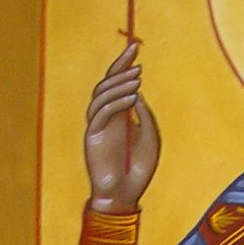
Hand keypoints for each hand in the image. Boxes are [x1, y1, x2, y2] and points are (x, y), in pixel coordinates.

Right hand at [84, 43, 160, 212]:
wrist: (125, 194)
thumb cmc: (139, 169)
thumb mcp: (150, 137)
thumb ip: (144, 115)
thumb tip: (136, 93)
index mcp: (120, 114)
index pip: (118, 83)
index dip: (123, 65)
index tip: (134, 50)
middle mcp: (107, 116)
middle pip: (107, 84)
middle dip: (119, 69)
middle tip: (136, 61)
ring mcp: (98, 125)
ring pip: (101, 96)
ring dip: (119, 85)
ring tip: (136, 79)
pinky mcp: (93, 135)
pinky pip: (101, 113)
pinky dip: (115, 102)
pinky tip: (132, 97)